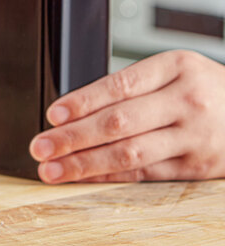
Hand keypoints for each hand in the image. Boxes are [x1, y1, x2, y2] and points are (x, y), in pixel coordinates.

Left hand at [29, 50, 224, 182]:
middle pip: (119, 122)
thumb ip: (131, 85)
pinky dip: (110, 177)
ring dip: (85, 163)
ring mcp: (194, 136)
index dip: (82, 102)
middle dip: (73, 137)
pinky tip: (85, 177)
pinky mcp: (197, 167)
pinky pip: (146, 174)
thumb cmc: (203, 87)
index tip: (53, 114)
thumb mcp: (173, 70)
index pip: (118, 85)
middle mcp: (185, 101)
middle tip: (41, 146)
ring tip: (53, 169)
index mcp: (174, 67)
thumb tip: (75, 109)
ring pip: (129, 153)